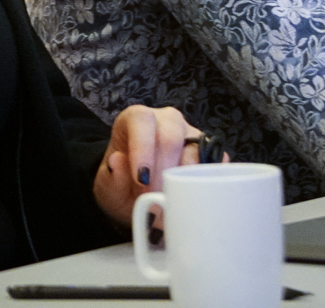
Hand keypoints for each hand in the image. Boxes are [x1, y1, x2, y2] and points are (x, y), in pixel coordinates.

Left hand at [92, 105, 202, 225]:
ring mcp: (190, 134)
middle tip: (157, 200)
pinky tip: (197, 197)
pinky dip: (208, 180)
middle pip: (171, 136)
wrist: (138, 196)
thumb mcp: (107, 187)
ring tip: (174, 204)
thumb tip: (117, 161)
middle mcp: (166, 121)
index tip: (141, 178)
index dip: (143, 148)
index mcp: (136, 119)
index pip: (142, 121)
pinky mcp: (209, 151)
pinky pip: (217, 159)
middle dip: (165, 173)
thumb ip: (111, 177)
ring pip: (196, 147)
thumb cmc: (122, 184)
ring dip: (186, 180)